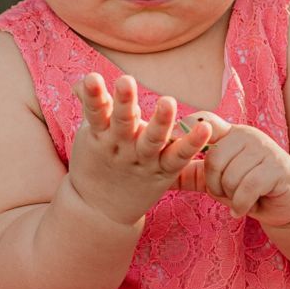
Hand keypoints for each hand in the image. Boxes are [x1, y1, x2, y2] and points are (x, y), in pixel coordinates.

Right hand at [68, 71, 213, 225]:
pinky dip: (191, 144)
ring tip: (168, 101)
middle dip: (124, 102)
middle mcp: (121, 147)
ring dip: (160, 122)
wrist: (99, 210)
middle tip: (125, 80)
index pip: (95, 112)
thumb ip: (93, 105)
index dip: (93, 95)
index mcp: (100, 135)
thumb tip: (85, 80)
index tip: (91, 78)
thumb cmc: (96, 162)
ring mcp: (142, 160)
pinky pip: (178, 157)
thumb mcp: (90, 135)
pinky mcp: (163, 172)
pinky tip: (204, 127)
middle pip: (122, 123)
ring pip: (151, 140)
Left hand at [177, 112, 289, 225]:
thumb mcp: (222, 179)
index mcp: (231, 134)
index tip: (172, 140)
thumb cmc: (251, 189)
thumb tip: (166, 174)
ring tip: (241, 199)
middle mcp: (247, 135)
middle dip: (215, 185)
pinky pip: (247, 189)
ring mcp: (265, 149)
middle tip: (226, 194)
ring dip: (231, 197)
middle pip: (214, 159)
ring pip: (231, 177)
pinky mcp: (278, 167)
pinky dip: (241, 205)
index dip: (187, 128)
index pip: (206, 121)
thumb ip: (199, 173)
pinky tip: (243, 209)